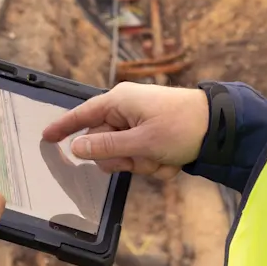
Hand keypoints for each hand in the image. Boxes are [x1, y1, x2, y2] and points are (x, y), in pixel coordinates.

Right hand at [41, 83, 207, 178]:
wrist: (220, 126)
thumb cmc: (183, 126)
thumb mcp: (142, 142)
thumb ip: (106, 147)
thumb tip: (77, 147)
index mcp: (119, 101)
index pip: (82, 115)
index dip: (63, 127)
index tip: (46, 137)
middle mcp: (126, 109)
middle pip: (104, 144)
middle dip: (124, 158)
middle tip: (144, 157)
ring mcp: (139, 122)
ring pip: (124, 155)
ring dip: (142, 163)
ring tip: (163, 158)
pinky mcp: (151, 134)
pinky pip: (141, 157)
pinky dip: (155, 164)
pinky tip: (171, 160)